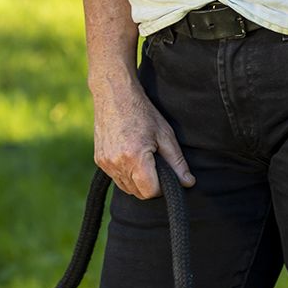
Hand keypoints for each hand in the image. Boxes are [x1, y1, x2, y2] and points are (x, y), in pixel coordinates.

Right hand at [92, 74, 194, 199]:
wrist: (114, 94)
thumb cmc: (142, 112)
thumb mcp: (165, 134)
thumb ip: (177, 162)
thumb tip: (189, 182)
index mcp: (135, 158)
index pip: (150, 192)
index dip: (161, 187)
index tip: (165, 175)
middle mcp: (117, 163)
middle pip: (138, 193)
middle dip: (150, 185)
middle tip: (156, 166)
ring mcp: (105, 163)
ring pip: (126, 188)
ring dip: (137, 181)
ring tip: (144, 160)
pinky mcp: (99, 160)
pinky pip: (116, 178)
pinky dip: (125, 174)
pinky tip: (131, 156)